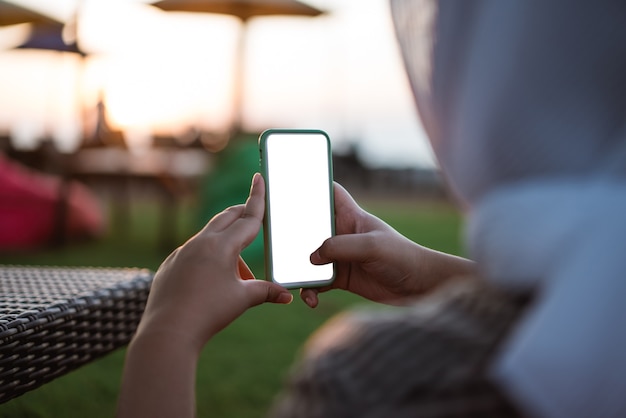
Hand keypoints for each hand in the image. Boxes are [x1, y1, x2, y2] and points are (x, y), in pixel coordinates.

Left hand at [136, 173, 291, 351]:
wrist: (168, 331)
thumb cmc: (208, 313)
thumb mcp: (243, 299)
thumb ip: (266, 291)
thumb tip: (288, 296)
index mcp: (221, 246)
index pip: (247, 217)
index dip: (257, 197)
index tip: (259, 177)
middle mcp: (200, 243)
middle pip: (226, 218)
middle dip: (242, 214)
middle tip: (254, 213)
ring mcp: (181, 252)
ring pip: (210, 238)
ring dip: (227, 246)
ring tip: (239, 276)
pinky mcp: (170, 265)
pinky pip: (193, 253)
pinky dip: (208, 258)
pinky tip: (211, 280)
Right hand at [301, 183, 473, 307]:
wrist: (419, 287)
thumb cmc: (402, 257)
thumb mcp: (371, 246)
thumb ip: (339, 247)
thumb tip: (310, 258)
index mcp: (351, 215)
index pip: (329, 192)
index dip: (311, 185)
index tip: (288, 183)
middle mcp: (342, 233)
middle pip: (309, 227)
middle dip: (291, 234)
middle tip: (272, 240)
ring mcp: (340, 256)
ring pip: (308, 257)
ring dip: (298, 268)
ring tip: (291, 278)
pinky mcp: (341, 278)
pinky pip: (316, 283)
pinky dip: (310, 290)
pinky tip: (311, 300)